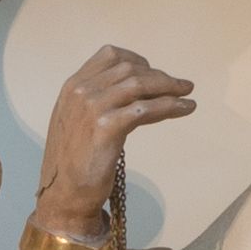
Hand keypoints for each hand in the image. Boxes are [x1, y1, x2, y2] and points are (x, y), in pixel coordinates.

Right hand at [32, 41, 195, 241]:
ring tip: (187, 93)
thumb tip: (130, 90)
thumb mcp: (75, 120)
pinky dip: (170, 106)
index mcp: (72, 86)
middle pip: (129, 69)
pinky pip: (146, 109)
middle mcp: (81, 91)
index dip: (137, 60)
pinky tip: (184, 109)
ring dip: (169, 86)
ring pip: (140, 85)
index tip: (154, 72)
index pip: (110, 55)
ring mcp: (92, 108)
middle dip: (158, 75)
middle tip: (180, 85)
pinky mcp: (106, 127)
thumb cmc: (72, 162)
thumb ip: (94, 100)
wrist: (63, 194)